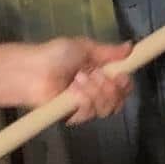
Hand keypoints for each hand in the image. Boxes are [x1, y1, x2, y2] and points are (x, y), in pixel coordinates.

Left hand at [0, 38, 133, 123]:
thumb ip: (108, 51)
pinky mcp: (73, 117)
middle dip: (111, 88)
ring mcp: (85, 106)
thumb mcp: (84, 47)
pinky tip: (73, 88)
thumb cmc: (55, 55)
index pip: (122, 87)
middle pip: (118, 101)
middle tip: (97, 75)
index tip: (122, 76)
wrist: (33, 70)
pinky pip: (89, 113)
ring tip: (79, 78)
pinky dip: (84, 98)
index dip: (125, 84)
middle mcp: (95, 92)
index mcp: (100, 75)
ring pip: (106, 108)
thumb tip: (131, 46)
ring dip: (95, 91)